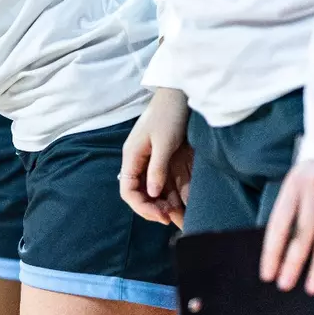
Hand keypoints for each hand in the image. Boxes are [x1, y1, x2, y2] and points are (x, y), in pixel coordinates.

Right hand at [119, 88, 192, 226]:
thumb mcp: (164, 142)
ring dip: (166, 204)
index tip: (161, 216)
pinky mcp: (164, 160)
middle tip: (173, 219)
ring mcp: (151, 161)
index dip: (142, 207)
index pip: (128, 190)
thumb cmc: (169, 115)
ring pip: (154, 191)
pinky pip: (166, 183)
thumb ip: (157, 168)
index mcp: (132, 157)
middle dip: (155, 209)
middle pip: (140, 194)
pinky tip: (185, 204)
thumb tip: (152, 193)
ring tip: (182, 216)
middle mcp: (139, 162)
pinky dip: (174, 195)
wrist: (179, 95)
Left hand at [260, 159, 313, 294]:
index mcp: (293, 185)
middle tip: (285, 286)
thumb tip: (283, 246)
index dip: (272, 250)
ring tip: (312, 288)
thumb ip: (294, 207)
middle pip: (302, 233)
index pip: (279, 223)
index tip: (267, 273)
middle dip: (292, 263)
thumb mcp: (299, 181)